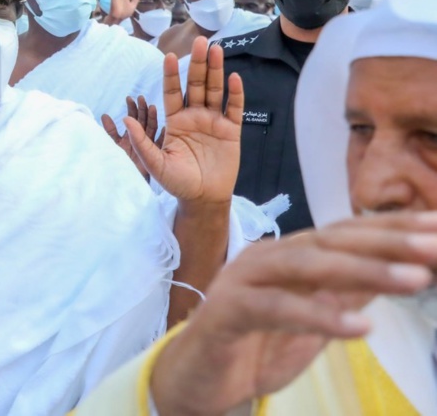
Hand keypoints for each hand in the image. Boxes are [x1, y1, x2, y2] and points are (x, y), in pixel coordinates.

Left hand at [101, 96, 157, 179]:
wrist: (127, 185)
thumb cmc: (119, 165)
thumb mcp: (113, 146)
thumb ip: (110, 131)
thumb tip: (104, 114)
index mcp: (132, 136)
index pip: (133, 118)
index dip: (131, 108)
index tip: (129, 98)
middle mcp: (142, 139)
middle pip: (144, 121)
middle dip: (142, 109)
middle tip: (141, 98)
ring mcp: (151, 147)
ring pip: (152, 130)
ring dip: (152, 118)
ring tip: (152, 107)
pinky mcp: (157, 156)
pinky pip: (160, 146)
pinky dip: (163, 137)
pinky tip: (166, 128)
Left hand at [124, 36, 241, 204]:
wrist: (202, 199)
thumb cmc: (177, 182)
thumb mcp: (155, 164)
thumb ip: (141, 142)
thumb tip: (126, 120)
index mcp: (175, 121)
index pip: (172, 92)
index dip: (171, 75)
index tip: (170, 56)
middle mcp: (194, 116)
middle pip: (196, 84)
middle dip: (197, 64)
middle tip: (199, 41)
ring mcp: (213, 121)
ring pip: (215, 90)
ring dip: (216, 70)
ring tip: (215, 49)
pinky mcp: (231, 130)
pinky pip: (234, 108)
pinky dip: (235, 93)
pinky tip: (234, 78)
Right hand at [151, 212, 436, 414]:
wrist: (196, 379)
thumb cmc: (254, 346)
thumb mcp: (314, 318)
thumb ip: (347, 292)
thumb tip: (400, 268)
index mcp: (288, 256)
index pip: (345, 233)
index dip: (392, 229)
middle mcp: (266, 257)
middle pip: (330, 241)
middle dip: (387, 242)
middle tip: (436, 247)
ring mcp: (243, 280)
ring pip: (306, 266)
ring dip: (363, 269)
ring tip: (415, 279)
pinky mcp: (226, 311)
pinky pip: (276, 309)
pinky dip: (319, 315)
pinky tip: (360, 326)